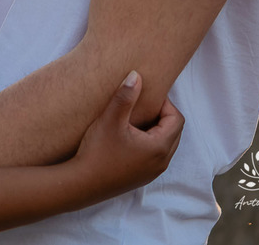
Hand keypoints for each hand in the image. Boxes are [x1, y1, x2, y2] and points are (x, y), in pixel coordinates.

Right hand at [71, 71, 182, 200]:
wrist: (82, 183)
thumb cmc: (97, 151)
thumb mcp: (111, 119)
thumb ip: (126, 96)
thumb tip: (136, 75)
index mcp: (159, 147)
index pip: (176, 119)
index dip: (165, 103)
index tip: (145, 96)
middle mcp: (161, 162)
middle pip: (173, 132)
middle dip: (161, 115)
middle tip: (140, 105)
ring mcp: (152, 172)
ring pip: (164, 144)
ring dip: (155, 129)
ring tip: (133, 119)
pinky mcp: (142, 177)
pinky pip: (154, 155)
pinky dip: (148, 142)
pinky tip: (126, 137)